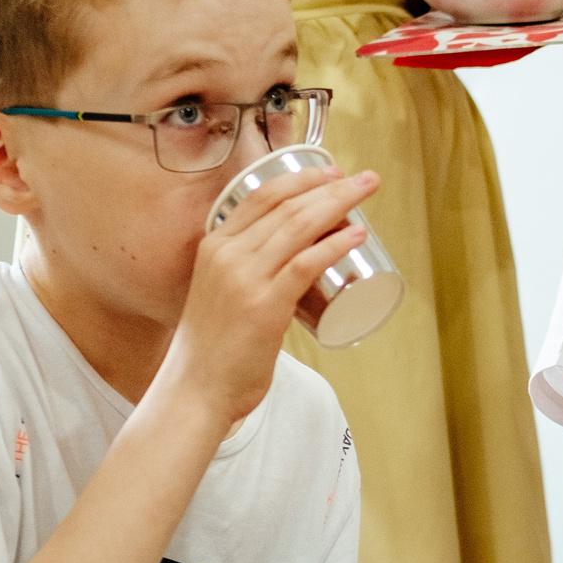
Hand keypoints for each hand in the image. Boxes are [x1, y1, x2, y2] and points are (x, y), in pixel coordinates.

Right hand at [163, 164, 378, 423]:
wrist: (195, 389)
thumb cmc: (213, 351)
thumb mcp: (221, 295)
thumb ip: (247, 278)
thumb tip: (289, 273)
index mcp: (214, 246)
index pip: (260, 196)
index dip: (299, 179)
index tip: (329, 173)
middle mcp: (227, 254)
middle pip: (286, 205)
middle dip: (330, 185)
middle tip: (363, 179)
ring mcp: (244, 278)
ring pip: (299, 226)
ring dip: (339, 204)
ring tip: (367, 194)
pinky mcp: (264, 305)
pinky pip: (306, 264)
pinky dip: (335, 244)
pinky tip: (357, 233)